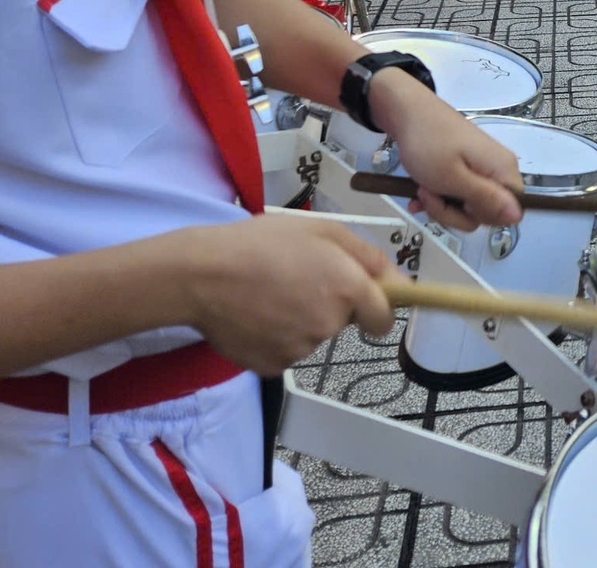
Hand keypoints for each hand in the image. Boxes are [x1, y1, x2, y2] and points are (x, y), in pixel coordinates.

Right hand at [177, 215, 394, 374]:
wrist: (201, 275)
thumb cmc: (260, 243)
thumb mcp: (320, 230)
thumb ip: (365, 255)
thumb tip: (396, 278)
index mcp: (347, 288)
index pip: (384, 318)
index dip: (378, 308)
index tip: (366, 300)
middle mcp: (329, 324)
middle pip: (343, 322)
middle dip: (330, 304)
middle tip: (297, 279)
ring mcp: (299, 349)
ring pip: (312, 336)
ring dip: (300, 319)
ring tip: (269, 293)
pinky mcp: (272, 366)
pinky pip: (285, 351)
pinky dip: (275, 337)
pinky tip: (255, 314)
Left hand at [374, 73, 524, 229]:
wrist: (406, 111)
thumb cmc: (428, 144)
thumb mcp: (453, 178)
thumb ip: (486, 199)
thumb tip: (518, 216)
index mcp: (503, 170)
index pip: (512, 211)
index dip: (485, 216)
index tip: (460, 205)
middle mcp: (498, 169)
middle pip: (488, 211)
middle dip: (455, 212)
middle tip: (431, 195)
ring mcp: (481, 167)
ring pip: (469, 205)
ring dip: (442, 205)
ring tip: (421, 190)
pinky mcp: (466, 166)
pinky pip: (459, 192)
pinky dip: (439, 197)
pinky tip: (419, 193)